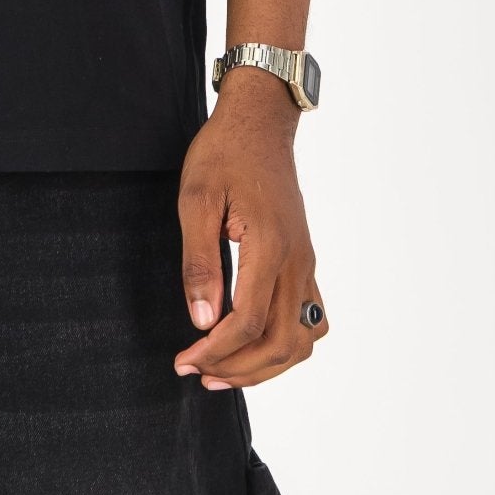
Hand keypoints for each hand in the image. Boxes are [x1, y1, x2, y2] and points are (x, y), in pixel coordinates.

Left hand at [172, 71, 328, 390]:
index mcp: (271, 247)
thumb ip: (199, 262)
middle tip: (198, 373)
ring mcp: (306, 263)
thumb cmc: (224, 153)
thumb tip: (202, 320)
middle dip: (240, 369)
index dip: (215, 351)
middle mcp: (298, 262)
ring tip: (224, 370)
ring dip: (267, 365)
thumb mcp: (196, 199)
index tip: (184, 361)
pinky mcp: (305, 261)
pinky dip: (287, 344)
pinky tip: (254, 343)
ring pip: (304, 338)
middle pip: (282, 343)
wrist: (259, 122)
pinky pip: (311, 319)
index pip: (249, 322)